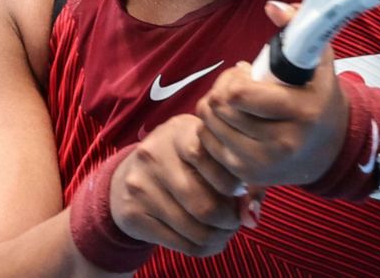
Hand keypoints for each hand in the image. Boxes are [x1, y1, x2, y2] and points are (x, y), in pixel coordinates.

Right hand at [109, 114, 263, 256]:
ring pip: (196, 230)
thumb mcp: (204, 151)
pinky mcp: (133, 215)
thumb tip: (251, 216)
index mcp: (177, 131)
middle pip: (206, 204)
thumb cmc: (181, 162)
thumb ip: (236, 175)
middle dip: (230, 219)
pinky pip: (182, 245)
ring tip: (224, 230)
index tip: (239, 190)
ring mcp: (140, 186)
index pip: (207, 156)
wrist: (129, 176)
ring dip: (219, 237)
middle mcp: (153, 154)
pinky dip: (204, 248)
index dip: (233, 182)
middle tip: (235, 219)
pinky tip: (208, 239)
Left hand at [194, 1, 348, 185]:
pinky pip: (207, 144)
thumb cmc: (318, 97)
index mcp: (301, 113)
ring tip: (236, 103)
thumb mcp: (317, 61)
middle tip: (238, 85)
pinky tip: (232, 122)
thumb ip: (299, 27)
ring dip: (214, 107)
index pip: (240, 95)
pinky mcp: (247, 176)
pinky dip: (213, 128)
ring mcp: (263, 164)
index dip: (233, 79)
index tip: (245, 72)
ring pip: (209, 125)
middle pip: (219, 109)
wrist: (329, 150)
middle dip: (221, 89)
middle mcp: (282, 144)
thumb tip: (272, 6)